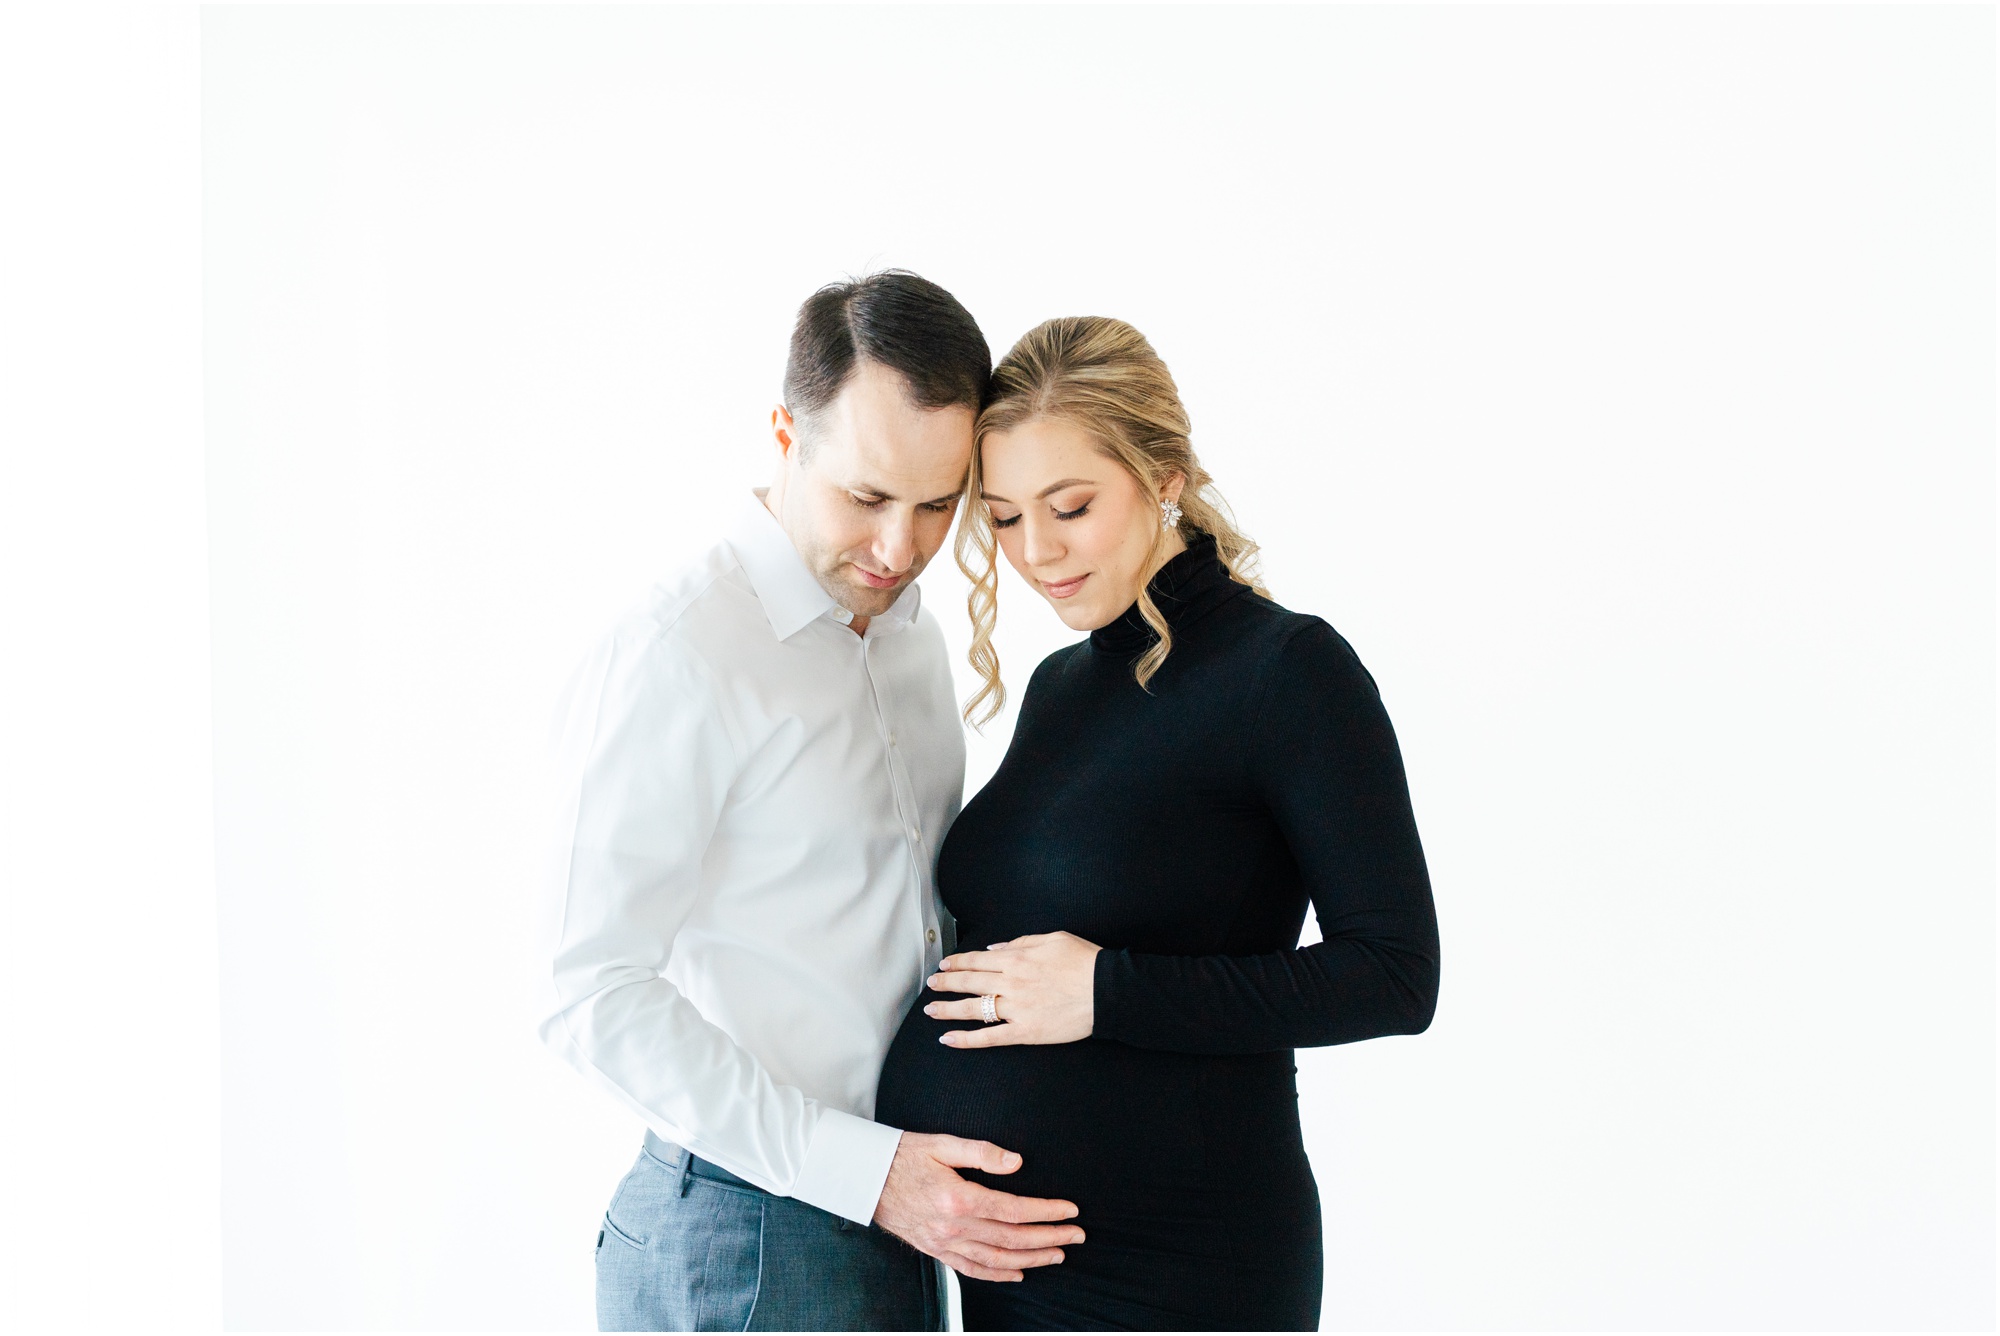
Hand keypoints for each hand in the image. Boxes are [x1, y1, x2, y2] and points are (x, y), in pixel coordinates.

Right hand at [872, 1132, 1084, 1281]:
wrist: (864, 1178)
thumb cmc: (903, 1155)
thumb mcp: (942, 1144)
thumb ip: (982, 1153)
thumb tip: (1017, 1162)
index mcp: (959, 1198)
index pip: (1015, 1211)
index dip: (1047, 1212)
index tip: (1070, 1211)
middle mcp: (954, 1227)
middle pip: (1012, 1239)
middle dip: (1049, 1238)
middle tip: (1076, 1235)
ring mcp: (944, 1243)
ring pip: (997, 1259)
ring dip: (1031, 1259)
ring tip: (1057, 1254)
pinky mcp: (935, 1250)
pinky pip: (972, 1270)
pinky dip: (998, 1275)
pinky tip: (1018, 1273)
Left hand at [924, 931, 1101, 1046]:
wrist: (1106, 990)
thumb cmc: (1084, 961)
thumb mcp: (1053, 938)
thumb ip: (1020, 942)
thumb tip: (994, 949)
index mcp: (1016, 958)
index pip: (977, 960)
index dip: (957, 963)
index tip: (944, 965)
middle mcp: (1010, 982)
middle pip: (968, 982)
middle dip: (945, 983)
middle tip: (931, 985)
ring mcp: (1015, 1008)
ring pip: (971, 1008)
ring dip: (947, 1009)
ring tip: (930, 1010)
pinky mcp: (1024, 1032)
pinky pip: (989, 1037)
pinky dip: (966, 1039)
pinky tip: (948, 1039)